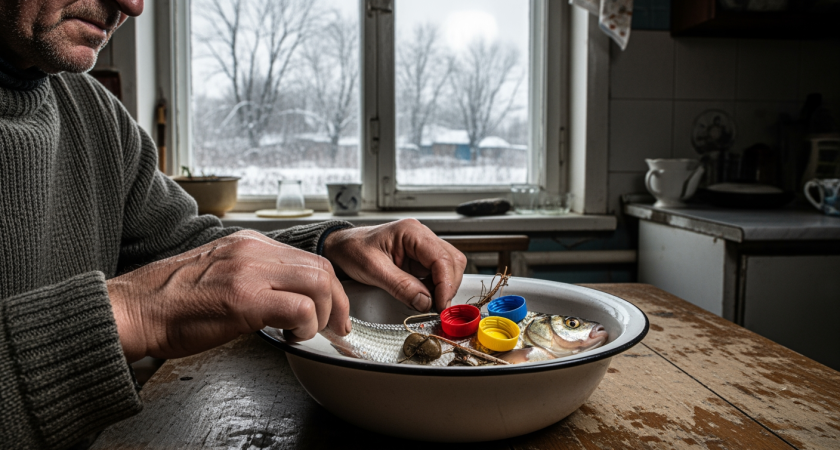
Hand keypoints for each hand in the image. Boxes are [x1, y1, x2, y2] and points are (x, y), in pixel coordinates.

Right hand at [108, 231, 349, 362]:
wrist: (133, 310)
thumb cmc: (170, 302)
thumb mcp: (220, 274)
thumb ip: (255, 277)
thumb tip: (287, 298)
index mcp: (248, 243)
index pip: (309, 259)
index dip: (330, 288)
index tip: (332, 311)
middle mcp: (252, 250)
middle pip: (322, 269)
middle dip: (337, 302)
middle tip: (334, 327)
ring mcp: (249, 271)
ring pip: (319, 283)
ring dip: (323, 315)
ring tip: (306, 333)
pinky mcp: (244, 298)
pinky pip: (300, 307)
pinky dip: (306, 326)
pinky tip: (290, 337)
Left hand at [323, 219, 466, 312]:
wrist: (340, 248)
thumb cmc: (352, 250)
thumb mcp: (372, 269)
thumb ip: (400, 286)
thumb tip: (425, 302)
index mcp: (411, 232)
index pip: (442, 258)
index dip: (446, 284)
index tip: (440, 305)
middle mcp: (421, 237)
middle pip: (452, 262)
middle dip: (448, 286)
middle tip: (437, 308)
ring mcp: (422, 248)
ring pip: (449, 268)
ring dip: (443, 288)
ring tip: (428, 303)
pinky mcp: (419, 260)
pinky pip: (437, 275)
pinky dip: (435, 289)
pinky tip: (423, 298)